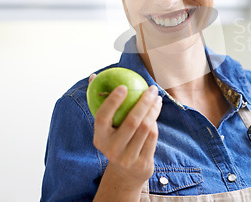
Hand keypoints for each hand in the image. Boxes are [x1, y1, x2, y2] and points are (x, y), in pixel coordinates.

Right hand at [90, 73, 161, 189]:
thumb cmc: (114, 140)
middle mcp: (112, 149)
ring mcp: (128, 158)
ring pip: (146, 127)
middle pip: (132, 121)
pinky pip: (153, 136)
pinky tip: (156, 112)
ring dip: (154, 109)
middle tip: (151, 89)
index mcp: (99, 138)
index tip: (124, 86)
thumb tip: (94, 77)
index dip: (112, 101)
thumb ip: (100, 103)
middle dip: (144, 101)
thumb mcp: (105, 127)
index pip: (103, 117)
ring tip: (156, 98)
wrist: (125, 173)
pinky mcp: (143, 163)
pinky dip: (155, 122)